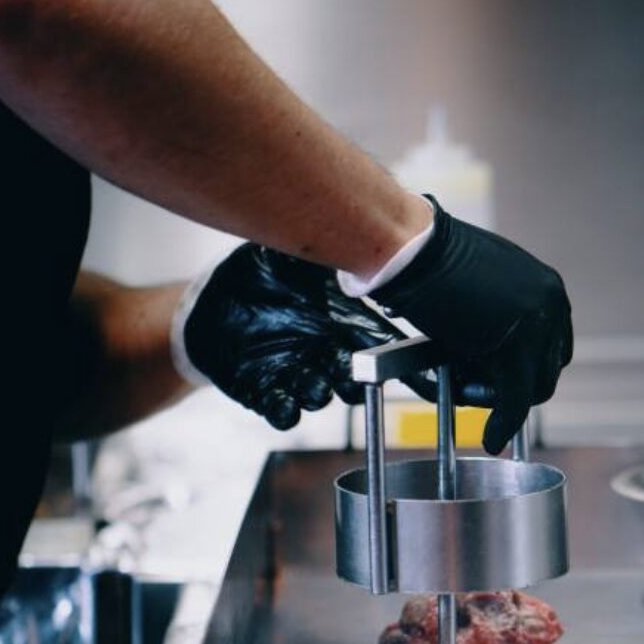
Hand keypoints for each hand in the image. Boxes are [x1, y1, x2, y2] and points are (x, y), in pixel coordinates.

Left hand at [178, 246, 432, 428]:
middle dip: (357, 380)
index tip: (429, 383)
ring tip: (316, 386)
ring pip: (317, 395)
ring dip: (320, 393)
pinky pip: (279, 408)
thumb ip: (329, 254)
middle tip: (355, 371)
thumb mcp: (296, 254)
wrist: (215, 294)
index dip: (406, 367)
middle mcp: (323, 352)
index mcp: (341, 322)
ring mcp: (293, 372)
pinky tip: (284, 403)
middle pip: (353, 378)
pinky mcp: (260, 388)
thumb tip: (360, 234)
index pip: (381, 347)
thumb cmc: (263, 271)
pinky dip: (284, 409)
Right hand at [371, 198, 572, 453]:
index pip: (551, 345)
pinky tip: (491, 437)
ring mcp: (538, 325)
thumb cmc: (432, 260)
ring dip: (504, 400)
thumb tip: (491, 351)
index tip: (497, 379)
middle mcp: (552, 303)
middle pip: (547, 367)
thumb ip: (499, 314)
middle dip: (516, 385)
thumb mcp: (483, 282)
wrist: (411, 249)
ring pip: (535, 387)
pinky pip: (515, 399)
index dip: (525, 368)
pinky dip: (504, 423)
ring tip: (466, 391)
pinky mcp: (515, 348)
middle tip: (475, 386)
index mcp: (547, 287)